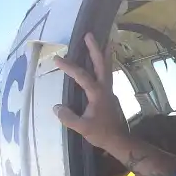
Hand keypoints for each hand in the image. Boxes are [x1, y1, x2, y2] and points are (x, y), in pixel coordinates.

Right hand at [54, 32, 129, 149]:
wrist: (118, 140)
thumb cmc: (101, 133)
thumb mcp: (82, 127)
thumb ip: (68, 117)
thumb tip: (56, 107)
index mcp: (97, 93)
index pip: (82, 76)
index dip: (69, 67)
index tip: (57, 59)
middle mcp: (105, 88)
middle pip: (101, 64)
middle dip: (94, 49)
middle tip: (89, 35)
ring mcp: (109, 91)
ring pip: (106, 68)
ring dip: (102, 54)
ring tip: (101, 41)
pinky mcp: (109, 94)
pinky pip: (106, 75)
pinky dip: (103, 65)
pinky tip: (99, 63)